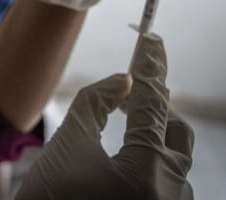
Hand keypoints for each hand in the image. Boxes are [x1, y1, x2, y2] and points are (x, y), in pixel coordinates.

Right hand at [15, 35, 193, 199]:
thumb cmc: (48, 199)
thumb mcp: (68, 143)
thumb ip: (97, 102)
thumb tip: (124, 81)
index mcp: (146, 173)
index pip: (152, 104)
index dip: (150, 68)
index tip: (152, 40)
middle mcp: (170, 196)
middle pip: (177, 134)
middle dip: (154, 110)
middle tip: (125, 95)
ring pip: (173, 161)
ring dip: (151, 140)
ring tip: (120, 129)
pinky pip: (166, 184)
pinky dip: (149, 165)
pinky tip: (123, 163)